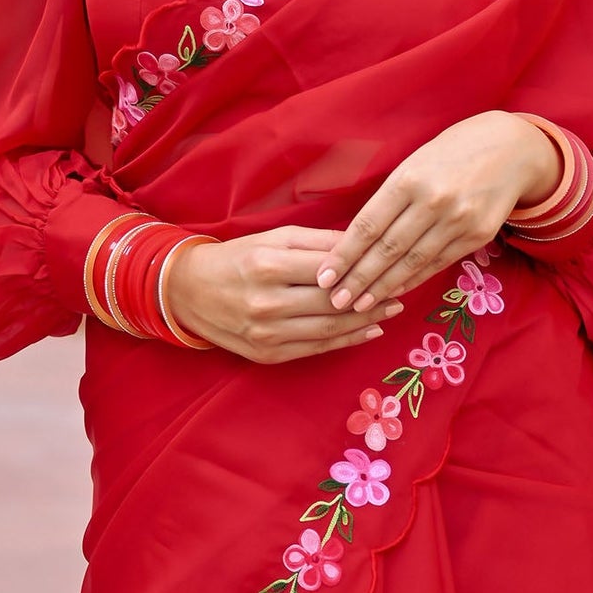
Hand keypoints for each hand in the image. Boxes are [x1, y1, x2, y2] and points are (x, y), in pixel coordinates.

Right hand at [168, 225, 405, 363]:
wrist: (190, 292)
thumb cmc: (238, 258)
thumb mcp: (274, 238)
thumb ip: (319, 242)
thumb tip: (363, 245)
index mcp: (268, 266)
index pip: (329, 269)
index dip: (364, 268)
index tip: (392, 264)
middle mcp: (266, 302)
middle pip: (333, 303)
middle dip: (372, 298)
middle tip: (401, 290)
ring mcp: (266, 333)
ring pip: (329, 329)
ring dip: (366, 321)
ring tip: (391, 310)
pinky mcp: (267, 354)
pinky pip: (315, 348)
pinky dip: (346, 341)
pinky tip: (368, 331)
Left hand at [315, 112, 558, 314]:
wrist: (512, 148)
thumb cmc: (452, 152)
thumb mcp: (415, 162)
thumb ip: (390, 197)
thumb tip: (356, 237)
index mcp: (409, 178)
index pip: (368, 225)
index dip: (344, 255)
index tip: (325, 276)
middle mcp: (434, 201)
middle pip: (388, 249)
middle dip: (358, 279)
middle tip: (335, 300)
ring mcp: (459, 220)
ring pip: (413, 262)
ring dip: (383, 287)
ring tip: (360, 304)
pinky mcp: (478, 235)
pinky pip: (439, 263)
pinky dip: (414, 279)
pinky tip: (394, 291)